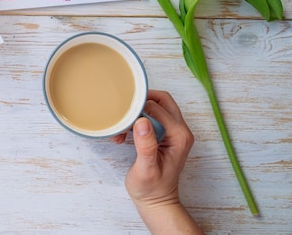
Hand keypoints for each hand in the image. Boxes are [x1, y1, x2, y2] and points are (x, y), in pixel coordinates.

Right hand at [113, 90, 202, 233]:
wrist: (157, 201)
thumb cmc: (151, 189)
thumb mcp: (146, 169)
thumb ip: (146, 146)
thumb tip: (142, 122)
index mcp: (179, 136)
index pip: (158, 107)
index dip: (138, 108)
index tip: (122, 118)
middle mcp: (180, 131)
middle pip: (162, 100)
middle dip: (140, 102)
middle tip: (123, 112)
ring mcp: (173, 132)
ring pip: (156, 106)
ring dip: (137, 112)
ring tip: (122, 129)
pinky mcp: (165, 135)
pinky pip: (152, 116)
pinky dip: (137, 120)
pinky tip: (125, 134)